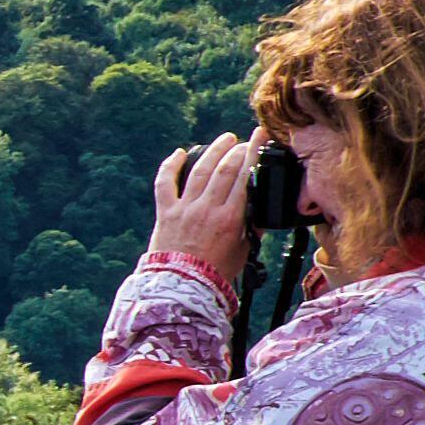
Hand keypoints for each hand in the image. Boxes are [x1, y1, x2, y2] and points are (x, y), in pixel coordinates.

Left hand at [149, 135, 260, 295]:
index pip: (245, 176)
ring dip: (212, 150)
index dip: (253, 152)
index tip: (260, 137)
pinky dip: (170, 165)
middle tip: (244, 141)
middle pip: (224, 168)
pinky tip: (179, 153)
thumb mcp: (243, 251)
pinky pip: (165, 182)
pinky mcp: (165, 212)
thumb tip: (259, 214)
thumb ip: (251, 229)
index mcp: (230, 218)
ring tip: (224, 139)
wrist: (182, 287)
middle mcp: (207, 208)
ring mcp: (184, 208)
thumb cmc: (215, 272)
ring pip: (199, 170)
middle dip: (236, 150)